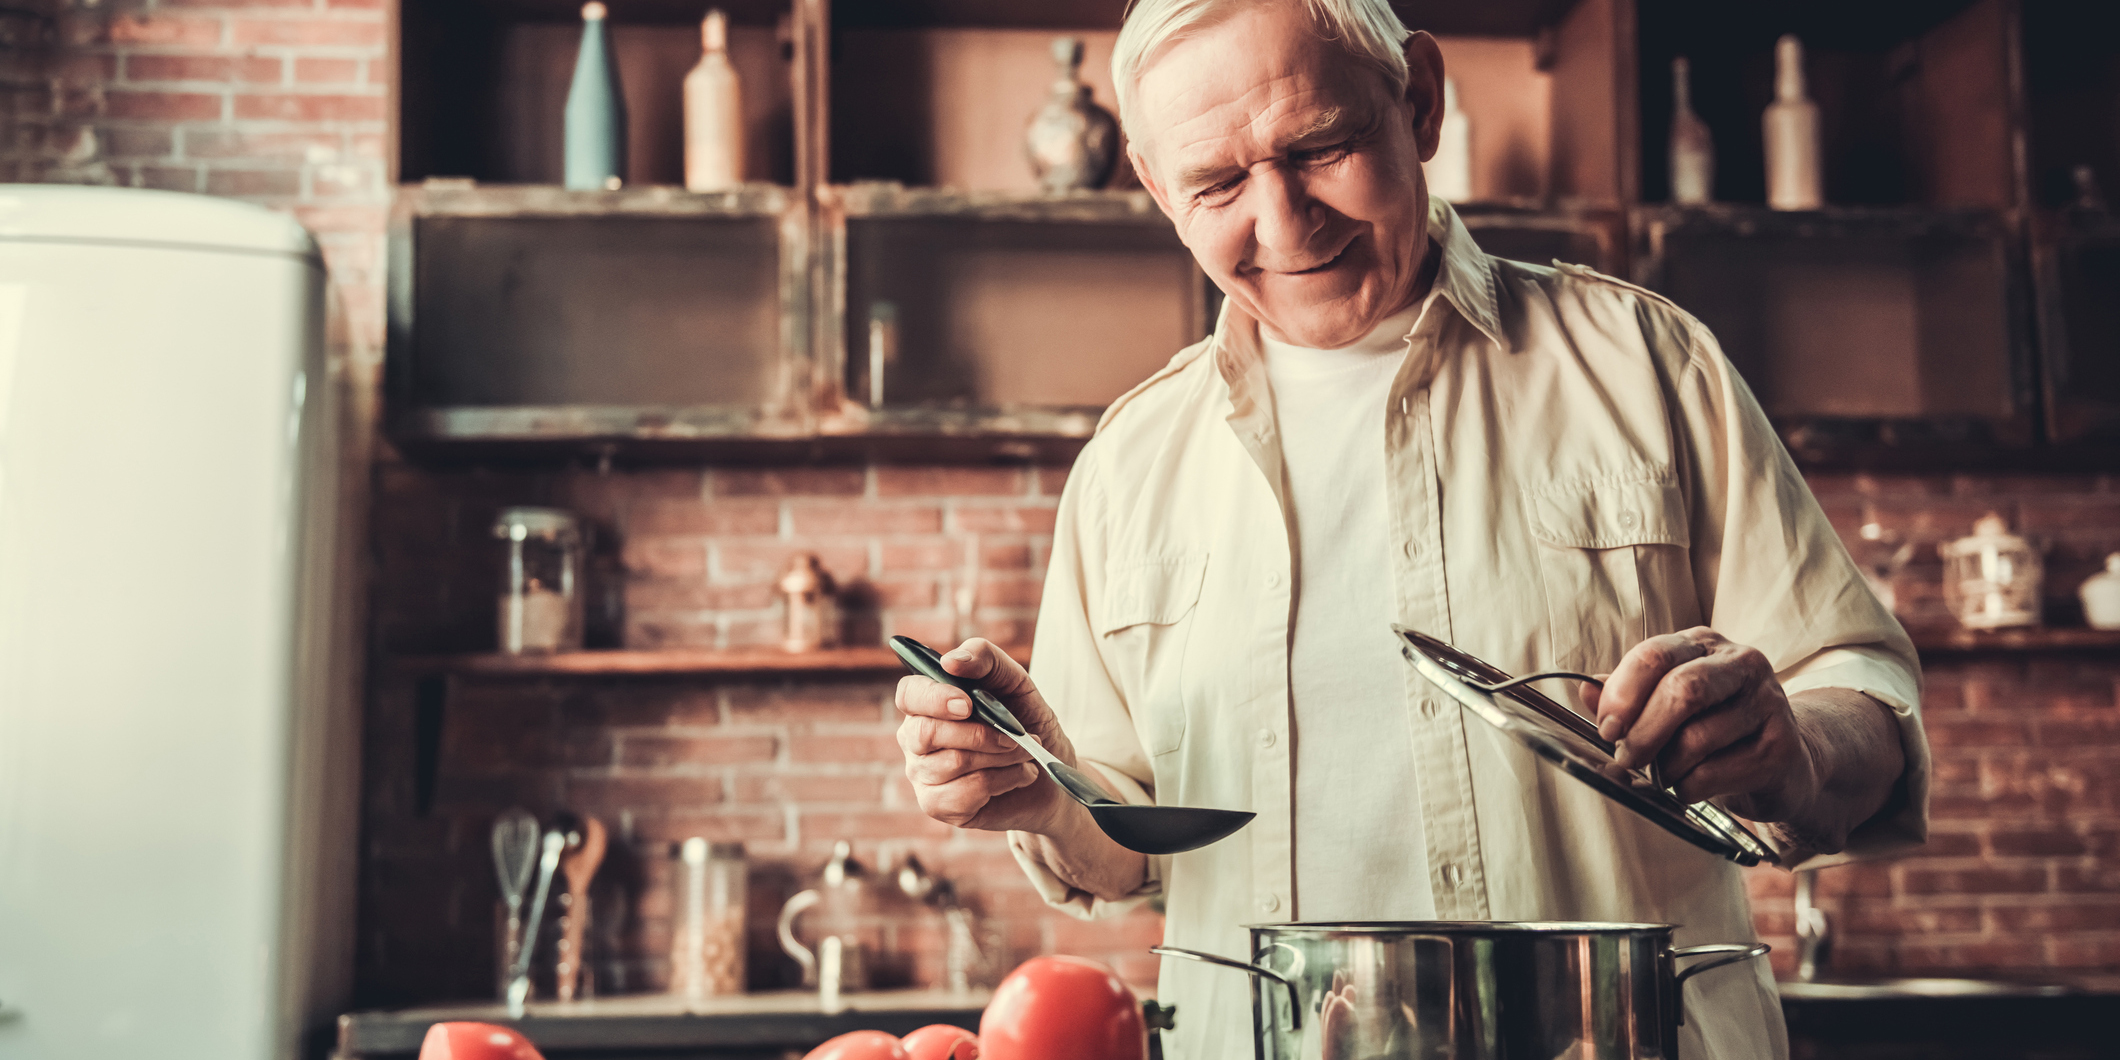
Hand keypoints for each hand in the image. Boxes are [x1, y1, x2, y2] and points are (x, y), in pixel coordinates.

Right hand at [894, 638, 1079, 834]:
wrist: (1052, 773)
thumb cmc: (1027, 722)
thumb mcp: (1016, 681)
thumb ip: (985, 659)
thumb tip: (951, 661)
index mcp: (928, 703)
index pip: (909, 695)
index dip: (932, 698)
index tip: (967, 704)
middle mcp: (916, 738)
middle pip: (924, 733)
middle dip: (979, 734)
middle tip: (1015, 735)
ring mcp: (923, 774)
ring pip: (951, 764)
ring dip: (1000, 757)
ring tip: (1024, 754)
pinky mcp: (938, 805)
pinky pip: (963, 793)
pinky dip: (1002, 781)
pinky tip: (1018, 776)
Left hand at [1582, 627, 1817, 818]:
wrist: (1783, 761)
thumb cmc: (1713, 727)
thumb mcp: (1667, 703)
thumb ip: (1626, 694)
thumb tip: (1585, 689)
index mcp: (1702, 645)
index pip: (1654, 655)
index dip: (1622, 694)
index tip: (1606, 728)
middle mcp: (1741, 663)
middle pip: (1681, 691)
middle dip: (1643, 732)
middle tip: (1626, 759)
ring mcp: (1768, 702)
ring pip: (1697, 739)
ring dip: (1667, 767)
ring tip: (1664, 775)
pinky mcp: (1781, 746)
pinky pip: (1716, 772)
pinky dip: (1689, 787)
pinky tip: (1689, 786)